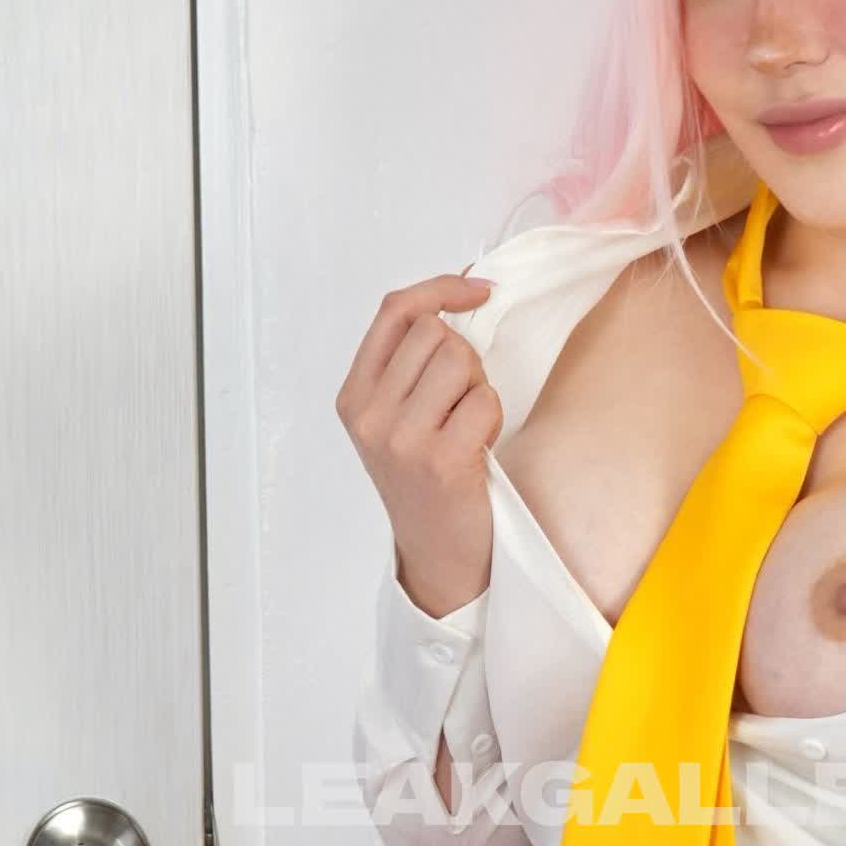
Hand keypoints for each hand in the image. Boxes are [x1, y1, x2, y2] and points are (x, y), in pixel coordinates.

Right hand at [336, 270, 500, 617]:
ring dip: (478, 386)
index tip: (479, 289)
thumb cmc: (427, 482)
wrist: (439, 556)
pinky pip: (484, 400)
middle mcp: (369, 414)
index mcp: (354, 397)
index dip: (442, 289)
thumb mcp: (398, 418)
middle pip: (435, 331)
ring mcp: (401, 438)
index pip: (395, 312)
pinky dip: (491, 417)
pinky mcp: (440, 460)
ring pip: (460, 359)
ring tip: (466, 425)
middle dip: (464, 356)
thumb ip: (414, 362)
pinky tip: (477, 447)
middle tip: (461, 402)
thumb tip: (464, 289)